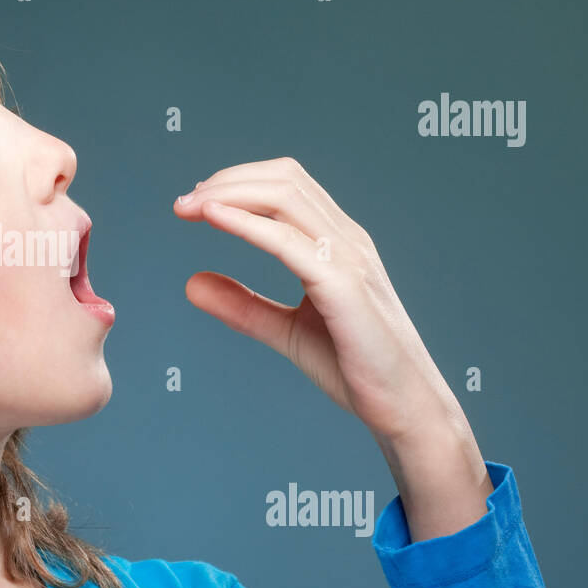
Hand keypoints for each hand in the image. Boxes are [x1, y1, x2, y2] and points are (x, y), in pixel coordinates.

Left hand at [173, 157, 465, 446]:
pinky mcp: (345, 288)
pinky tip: (215, 218)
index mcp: (337, 242)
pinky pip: (290, 243)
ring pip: (286, 199)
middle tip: (183, 202)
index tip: (195, 201)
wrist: (404, 406)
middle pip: (284, 181)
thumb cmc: (356, 366)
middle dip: (227, 181)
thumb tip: (191, 284)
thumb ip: (243, 306)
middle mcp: (346, 240)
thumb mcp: (286, 330)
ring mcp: (349, 259)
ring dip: (230, 194)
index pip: (286, 185)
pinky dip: (248, 224)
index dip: (237, 182)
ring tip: (190, 207)